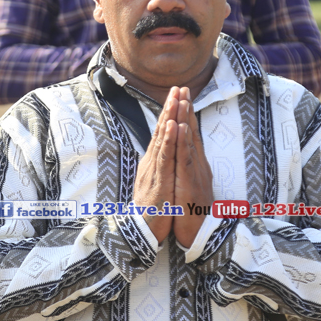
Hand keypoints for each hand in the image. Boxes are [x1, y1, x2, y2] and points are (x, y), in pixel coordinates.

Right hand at [133, 90, 178, 243]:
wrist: (143, 233)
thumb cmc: (153, 211)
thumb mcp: (159, 185)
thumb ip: (162, 168)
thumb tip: (164, 156)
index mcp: (155, 163)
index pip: (163, 134)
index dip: (169, 114)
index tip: (177, 96)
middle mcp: (152, 163)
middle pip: (161, 131)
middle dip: (170, 108)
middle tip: (177, 87)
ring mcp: (153, 170)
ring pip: (162, 139)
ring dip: (169, 117)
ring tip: (175, 98)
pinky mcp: (157, 181)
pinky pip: (164, 157)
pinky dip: (168, 140)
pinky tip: (171, 125)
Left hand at [171, 88, 213, 248]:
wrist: (201, 236)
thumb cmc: (195, 214)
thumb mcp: (190, 188)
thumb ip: (189, 172)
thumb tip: (186, 159)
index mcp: (195, 166)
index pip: (189, 136)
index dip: (186, 115)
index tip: (181, 96)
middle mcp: (197, 165)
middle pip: (191, 132)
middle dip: (186, 109)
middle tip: (183, 86)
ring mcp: (195, 173)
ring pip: (190, 141)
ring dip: (186, 118)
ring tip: (183, 98)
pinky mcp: (190, 183)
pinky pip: (187, 159)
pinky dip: (185, 142)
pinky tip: (183, 127)